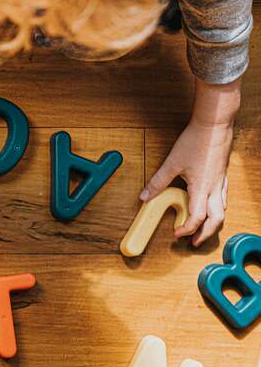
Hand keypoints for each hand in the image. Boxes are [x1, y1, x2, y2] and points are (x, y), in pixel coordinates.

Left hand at [141, 119, 231, 245]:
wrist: (214, 123)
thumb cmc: (196, 140)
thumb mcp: (172, 163)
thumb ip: (158, 182)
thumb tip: (144, 196)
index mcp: (202, 188)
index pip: (198, 217)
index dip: (188, 229)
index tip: (177, 234)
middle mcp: (215, 187)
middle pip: (217, 219)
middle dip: (206, 233)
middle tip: (195, 242)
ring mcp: (222, 181)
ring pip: (223, 209)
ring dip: (213, 223)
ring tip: (202, 229)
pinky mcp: (223, 175)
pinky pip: (223, 198)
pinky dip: (217, 208)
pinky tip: (209, 206)